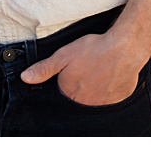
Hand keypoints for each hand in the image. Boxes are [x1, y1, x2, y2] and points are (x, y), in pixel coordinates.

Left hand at [20, 32, 146, 105]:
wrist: (125, 48)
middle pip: (78, 97)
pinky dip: (109, 89)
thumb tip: (25, 78)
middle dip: (81, 86)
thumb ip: (45, 68)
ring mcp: (102, 103)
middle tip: (89, 69)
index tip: (75, 71)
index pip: (63, 93)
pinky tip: (111, 76)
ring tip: (100, 72)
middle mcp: (84, 102)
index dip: (68, 81)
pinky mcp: (117, 99)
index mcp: (69, 92)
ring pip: (94, 99)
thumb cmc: (95, 50)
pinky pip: (110, 98)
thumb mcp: (64, 54)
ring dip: (95, 89)